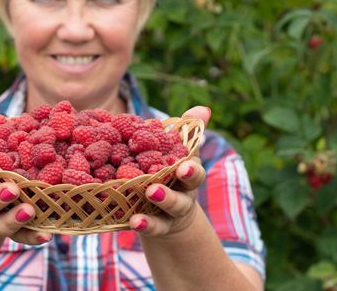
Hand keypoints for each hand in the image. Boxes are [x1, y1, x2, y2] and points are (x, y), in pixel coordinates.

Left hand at [128, 106, 210, 237]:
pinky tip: (134, 221)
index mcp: (187, 173)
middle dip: (171, 191)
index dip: (190, 170)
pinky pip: (154, 226)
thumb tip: (203, 109)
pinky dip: (145, 224)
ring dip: (158, 205)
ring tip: (144, 199)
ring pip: (169, 210)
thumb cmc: (171, 172)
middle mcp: (183, 194)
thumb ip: (188, 132)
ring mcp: (171, 212)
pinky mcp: (158, 225)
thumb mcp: (178, 152)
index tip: (182, 166)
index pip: (193, 171)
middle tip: (155, 188)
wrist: (170, 212)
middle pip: (182, 195)